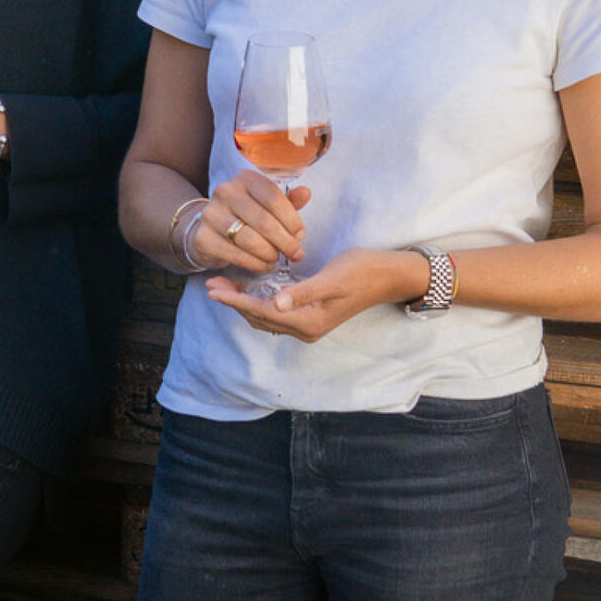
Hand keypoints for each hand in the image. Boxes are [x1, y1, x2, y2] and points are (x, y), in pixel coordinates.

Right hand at [184, 168, 308, 274]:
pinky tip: (264, 265)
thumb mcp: (268, 204)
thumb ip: (288, 201)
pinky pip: (237, 255)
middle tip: (296, 254)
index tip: (300, 235)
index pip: (274, 198)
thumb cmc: (247, 215)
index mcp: (245, 178)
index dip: (292, 219)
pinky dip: (256, 264)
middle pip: (264, 221)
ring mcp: (211, 215)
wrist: (210, 228)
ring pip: (251, 240)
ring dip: (271, 254)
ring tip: (277, 258)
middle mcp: (225, 192)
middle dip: (286, 242)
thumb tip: (306, 192)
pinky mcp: (204, 238)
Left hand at [207, 247, 416, 342]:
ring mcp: (308, 325)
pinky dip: (258, 303)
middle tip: (211, 284)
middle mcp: (306, 329)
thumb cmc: (362, 270)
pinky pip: (276, 314)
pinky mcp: (311, 317)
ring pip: (265, 317)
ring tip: (224, 286)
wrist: (389, 276)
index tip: (212, 289)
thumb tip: (276, 304)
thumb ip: (304, 292)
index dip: (235, 300)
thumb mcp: (333, 278)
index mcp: (308, 322)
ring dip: (243, 303)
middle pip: (259, 318)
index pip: (261, 312)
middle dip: (234, 302)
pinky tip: (250, 289)